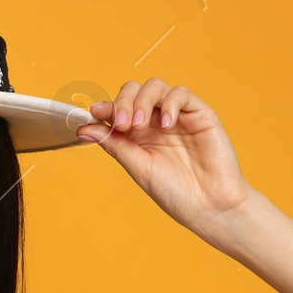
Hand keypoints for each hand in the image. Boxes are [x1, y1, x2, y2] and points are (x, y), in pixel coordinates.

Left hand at [76, 78, 252, 236]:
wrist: (210, 206)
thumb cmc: (175, 193)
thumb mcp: (138, 167)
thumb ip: (113, 144)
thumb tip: (83, 128)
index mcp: (138, 135)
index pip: (118, 109)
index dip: (105, 107)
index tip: (94, 112)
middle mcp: (156, 122)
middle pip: (134, 91)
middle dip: (123, 101)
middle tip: (122, 124)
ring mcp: (178, 116)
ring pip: (156, 86)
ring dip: (142, 101)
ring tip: (140, 125)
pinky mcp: (200, 114)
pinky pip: (182, 94)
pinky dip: (170, 103)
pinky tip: (166, 125)